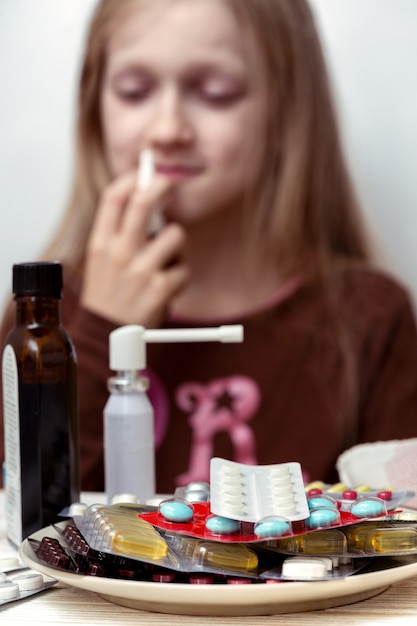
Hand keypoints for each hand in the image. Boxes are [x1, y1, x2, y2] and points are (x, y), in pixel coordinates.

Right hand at [81, 171, 188, 326]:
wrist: (106, 337)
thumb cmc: (108, 298)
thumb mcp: (101, 263)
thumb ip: (118, 236)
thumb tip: (146, 205)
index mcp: (100, 244)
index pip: (114, 197)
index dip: (132, 178)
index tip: (144, 174)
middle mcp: (119, 252)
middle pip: (144, 201)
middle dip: (162, 186)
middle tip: (170, 185)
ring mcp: (140, 270)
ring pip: (175, 235)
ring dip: (178, 248)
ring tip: (165, 266)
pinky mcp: (160, 288)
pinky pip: (184, 270)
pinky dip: (180, 279)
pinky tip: (166, 291)